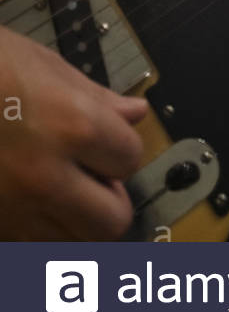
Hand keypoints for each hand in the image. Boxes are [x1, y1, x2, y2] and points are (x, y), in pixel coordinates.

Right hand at [0, 24, 146, 239]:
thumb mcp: (42, 63)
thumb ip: (96, 97)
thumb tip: (134, 113)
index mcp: (74, 127)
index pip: (130, 158)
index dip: (120, 148)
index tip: (107, 141)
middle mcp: (47, 177)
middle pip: (110, 221)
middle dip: (108, 199)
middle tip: (91, 177)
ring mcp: (11, 210)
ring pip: (70, 246)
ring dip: (72, 222)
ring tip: (56, 190)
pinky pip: (26, 248)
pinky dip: (33, 233)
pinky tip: (24, 202)